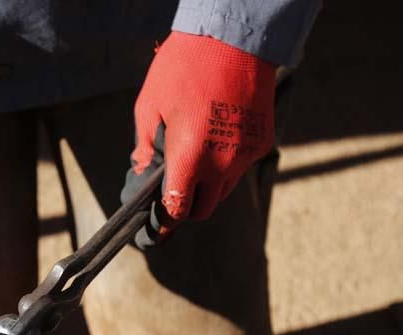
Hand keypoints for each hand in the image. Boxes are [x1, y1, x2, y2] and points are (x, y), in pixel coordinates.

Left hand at [126, 31, 275, 231]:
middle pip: (204, 208)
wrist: (234, 36)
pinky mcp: (261, 141)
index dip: (164, 223)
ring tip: (193, 160)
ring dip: (208, 187)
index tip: (156, 230)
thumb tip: (141, 175)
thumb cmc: (184, 66)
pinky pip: (240, 166)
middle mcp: (222, 163)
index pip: (177, 209)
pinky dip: (226, 164)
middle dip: (187, 207)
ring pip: (224, 189)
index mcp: (190, 157)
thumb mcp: (149, 107)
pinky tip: (215, 138)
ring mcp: (245, 154)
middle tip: (173, 193)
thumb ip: (145, 148)